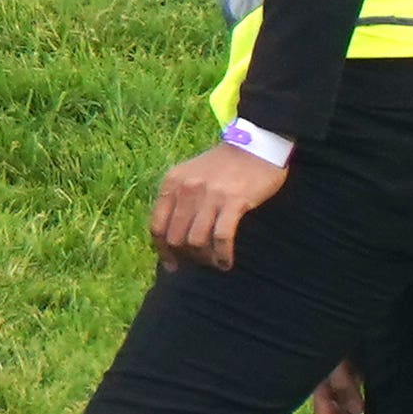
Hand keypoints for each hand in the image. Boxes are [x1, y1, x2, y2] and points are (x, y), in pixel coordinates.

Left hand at [148, 139, 288, 269]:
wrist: (255, 147)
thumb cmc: (222, 166)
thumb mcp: (190, 176)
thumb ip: (178, 200)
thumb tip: (172, 238)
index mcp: (172, 183)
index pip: (157, 227)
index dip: (163, 251)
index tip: (172, 265)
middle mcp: (187, 189)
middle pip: (175, 238)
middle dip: (186, 257)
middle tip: (200, 262)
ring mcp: (210, 195)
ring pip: (196, 241)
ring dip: (205, 259)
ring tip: (214, 262)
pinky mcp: (234, 202)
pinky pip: (222, 238)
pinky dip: (222, 255)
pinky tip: (226, 262)